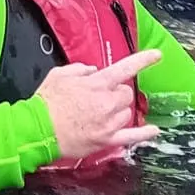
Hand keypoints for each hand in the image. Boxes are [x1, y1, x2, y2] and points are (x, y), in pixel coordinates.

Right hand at [35, 50, 160, 159]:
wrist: (39, 129)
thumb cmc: (47, 102)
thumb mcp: (59, 74)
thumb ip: (80, 69)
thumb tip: (92, 71)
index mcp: (96, 83)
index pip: (125, 68)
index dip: (142, 60)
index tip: (156, 55)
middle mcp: (106, 102)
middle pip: (126, 93)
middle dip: (118, 92)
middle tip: (102, 96)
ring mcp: (109, 122)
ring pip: (127, 112)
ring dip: (119, 110)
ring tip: (101, 113)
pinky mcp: (107, 140)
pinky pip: (132, 136)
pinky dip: (144, 134)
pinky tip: (153, 130)